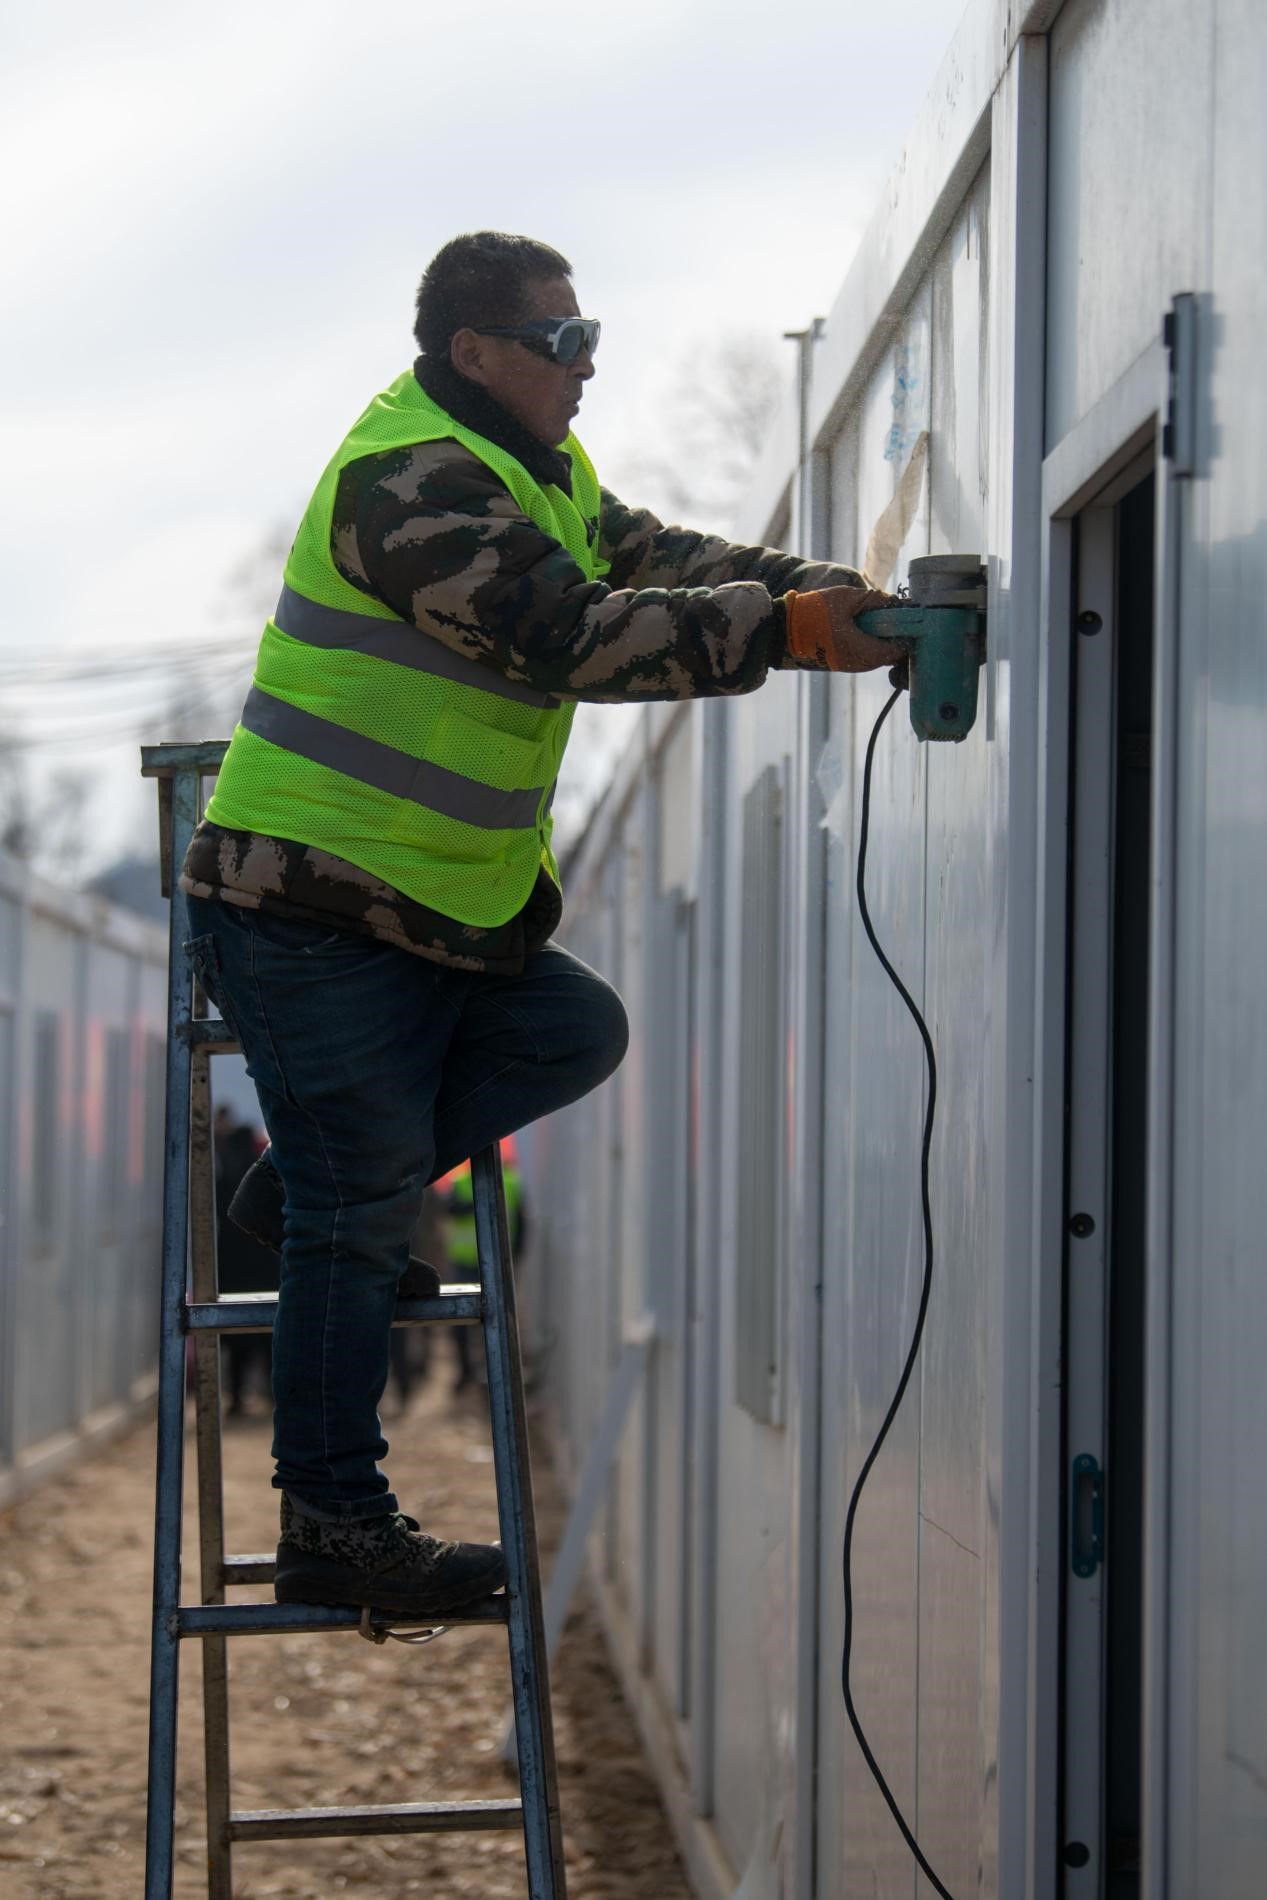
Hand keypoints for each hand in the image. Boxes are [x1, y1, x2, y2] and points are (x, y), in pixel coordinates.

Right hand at [783, 584, 899, 672]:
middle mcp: (863, 664)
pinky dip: (868, 639)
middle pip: (891, 651)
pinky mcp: (842, 662)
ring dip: (880, 635)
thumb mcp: (847, 598)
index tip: (906, 613)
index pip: (902, 648)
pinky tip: (859, 622)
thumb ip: (874, 599)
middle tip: (889, 610)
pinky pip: (865, 652)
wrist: (782, 633)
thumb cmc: (814, 614)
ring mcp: (852, 665)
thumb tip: (892, 601)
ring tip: (873, 614)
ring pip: (878, 652)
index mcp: (867, 651)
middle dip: (894, 631)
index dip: (907, 630)